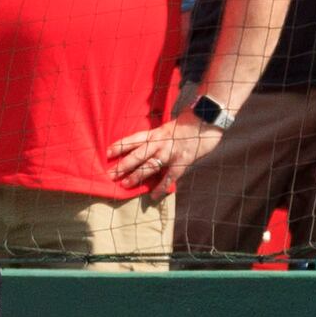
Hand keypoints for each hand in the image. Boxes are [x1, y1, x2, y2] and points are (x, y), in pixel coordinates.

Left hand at [106, 111, 221, 203]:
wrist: (207, 120)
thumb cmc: (189, 123)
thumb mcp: (169, 127)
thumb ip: (158, 136)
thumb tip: (148, 145)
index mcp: (156, 133)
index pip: (134, 139)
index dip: (120, 145)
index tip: (108, 152)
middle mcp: (160, 142)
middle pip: (138, 154)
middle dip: (123, 165)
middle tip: (110, 174)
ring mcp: (170, 152)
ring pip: (150, 166)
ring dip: (137, 176)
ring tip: (125, 184)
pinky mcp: (182, 161)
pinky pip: (169, 177)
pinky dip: (161, 187)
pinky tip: (153, 196)